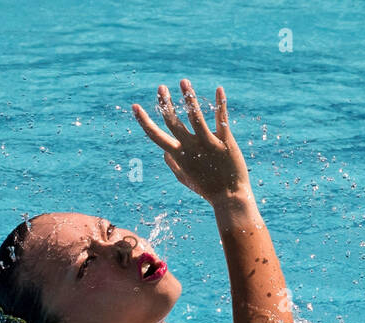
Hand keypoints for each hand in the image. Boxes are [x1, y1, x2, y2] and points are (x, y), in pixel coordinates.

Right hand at [131, 79, 250, 205]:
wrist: (229, 198)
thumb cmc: (206, 188)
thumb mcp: (185, 179)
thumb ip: (172, 164)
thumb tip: (164, 152)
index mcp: (178, 155)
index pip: (156, 136)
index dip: (144, 121)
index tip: (135, 107)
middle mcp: (190, 147)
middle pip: (172, 121)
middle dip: (164, 103)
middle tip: (161, 87)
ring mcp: (207, 144)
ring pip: (195, 116)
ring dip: (188, 97)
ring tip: (183, 82)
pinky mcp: (225, 142)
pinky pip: (221, 120)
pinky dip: (220, 104)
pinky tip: (219, 89)